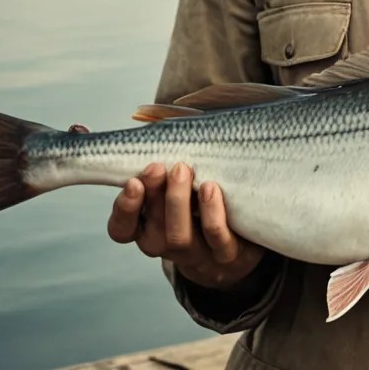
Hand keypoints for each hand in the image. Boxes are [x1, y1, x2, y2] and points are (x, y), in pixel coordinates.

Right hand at [107, 161, 264, 290]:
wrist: (245, 240)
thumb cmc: (206, 197)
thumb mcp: (181, 180)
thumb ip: (165, 155)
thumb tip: (145, 115)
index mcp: (151, 228)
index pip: (123, 230)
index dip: (123, 210)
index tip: (131, 182)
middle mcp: (169, 245)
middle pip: (151, 232)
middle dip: (152, 196)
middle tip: (157, 166)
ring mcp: (198, 254)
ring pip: (179, 238)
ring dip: (177, 202)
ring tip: (182, 170)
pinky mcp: (228, 254)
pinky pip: (217, 240)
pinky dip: (211, 214)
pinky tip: (211, 188)